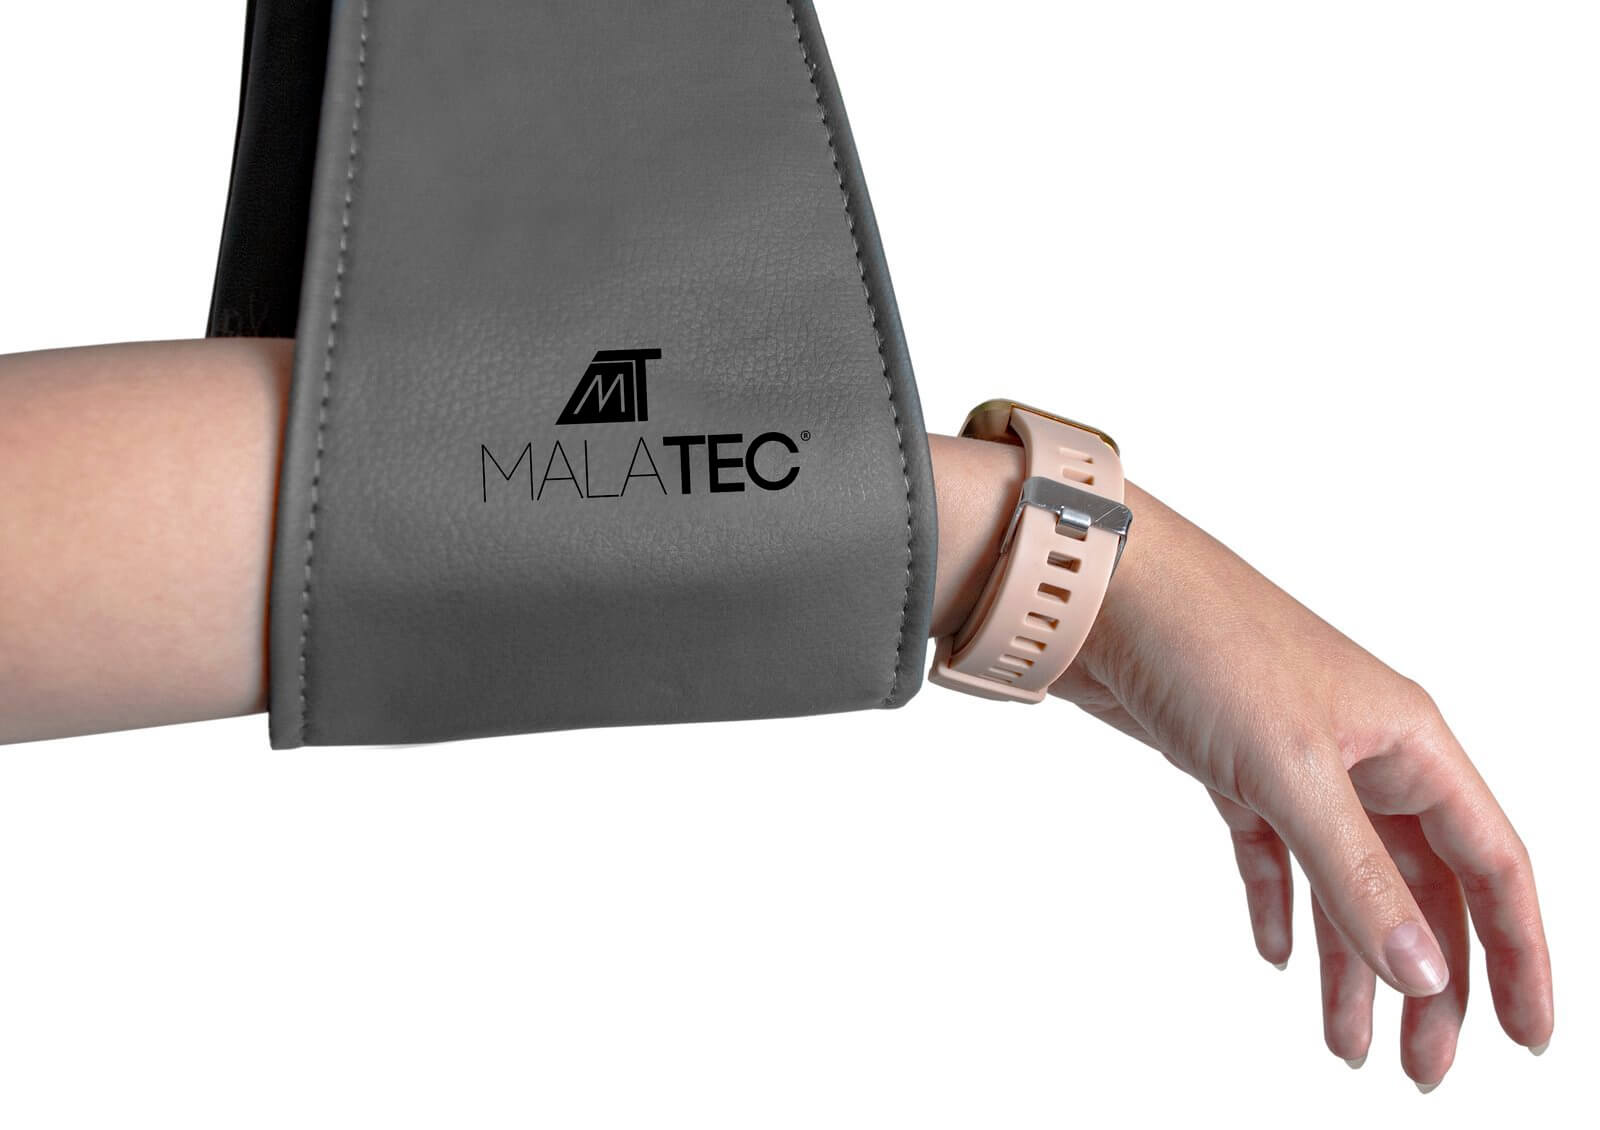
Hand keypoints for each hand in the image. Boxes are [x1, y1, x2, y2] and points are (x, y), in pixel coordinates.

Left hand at [1052, 482, 1553, 1088]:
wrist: (1098, 594)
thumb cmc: (1206, 645)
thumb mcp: (1292, 771)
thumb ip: (1357, 875)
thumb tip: (1424, 972)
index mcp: (1408, 740)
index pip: (1491, 862)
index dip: (1519, 952)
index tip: (1525, 1038)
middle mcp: (1363, 750)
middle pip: (1421, 885)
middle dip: (1428, 980)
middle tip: (1419, 1069)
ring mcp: (1296, 759)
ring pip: (1345, 879)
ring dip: (1349, 962)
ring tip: (1346, 1045)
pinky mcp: (1231, 764)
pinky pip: (1273, 851)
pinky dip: (1280, 902)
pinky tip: (1277, 954)